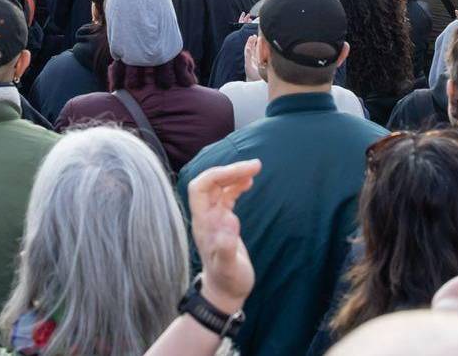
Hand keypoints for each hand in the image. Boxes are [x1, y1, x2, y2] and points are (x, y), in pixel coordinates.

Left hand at [187, 159, 259, 313]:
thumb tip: (229, 218)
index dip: (218, 174)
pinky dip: (236, 185)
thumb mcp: (229, 267)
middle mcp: (205, 217)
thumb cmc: (227, 281)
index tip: (243, 172)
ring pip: (219, 187)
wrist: (224, 293)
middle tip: (256, 165)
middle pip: (210, 182)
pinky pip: (226, 196)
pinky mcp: (223, 222)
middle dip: (230, 170)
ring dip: (235, 175)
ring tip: (256, 168)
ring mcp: (213, 219)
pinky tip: (249, 181)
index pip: (201, 187)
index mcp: (203, 223)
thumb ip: (226, 246)